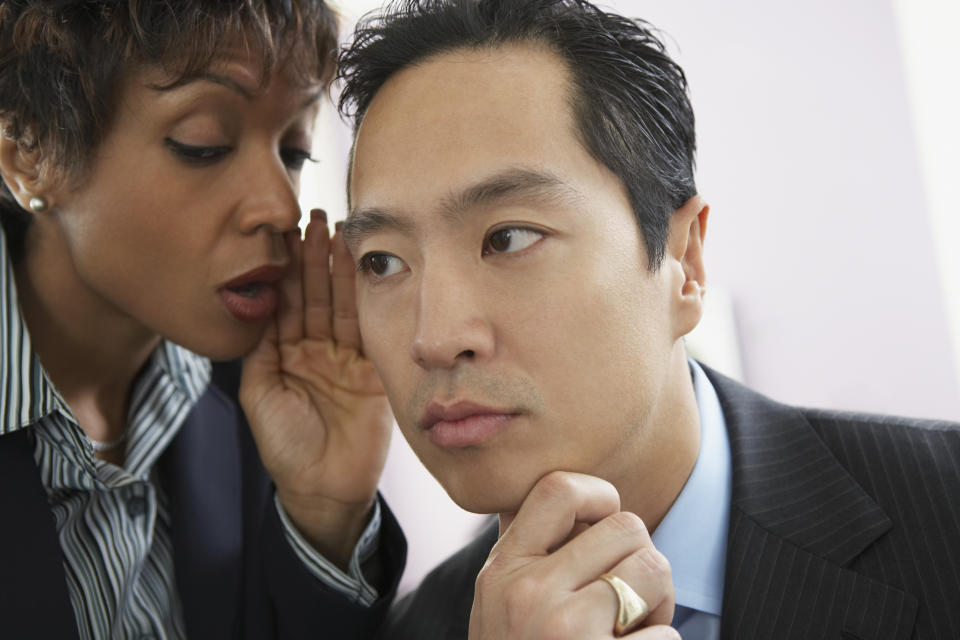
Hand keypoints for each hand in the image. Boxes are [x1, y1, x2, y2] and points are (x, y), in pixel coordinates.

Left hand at [240, 210, 392, 568]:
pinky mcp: (374, 371)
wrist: (325, 489)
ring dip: (342, 270)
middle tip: (318, 218)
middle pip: (316, 295)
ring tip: (342, 233)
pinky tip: (367, 271)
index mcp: (287, 355)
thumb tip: (259, 306)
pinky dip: (368, 300)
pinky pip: (369, 330)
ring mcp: (347, 359)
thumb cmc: (286, 449)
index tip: (288, 233)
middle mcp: (317, 351)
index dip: (288, 268)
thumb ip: (259, 352)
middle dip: (316, 257)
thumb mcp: (259, 397)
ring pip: (343, 306)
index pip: (288, 302)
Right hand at [469, 471, 678, 639]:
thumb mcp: (501, 607)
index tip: (604, 523)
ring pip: (655, 570)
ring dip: (659, 604)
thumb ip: (532, 557)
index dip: (598, 495)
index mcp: (503, 570)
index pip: (558, 489)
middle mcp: (529, 593)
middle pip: (626, 526)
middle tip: (625, 602)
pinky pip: (666, 637)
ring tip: (629, 633)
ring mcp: (565, 630)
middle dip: (640, 560)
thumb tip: (583, 501)